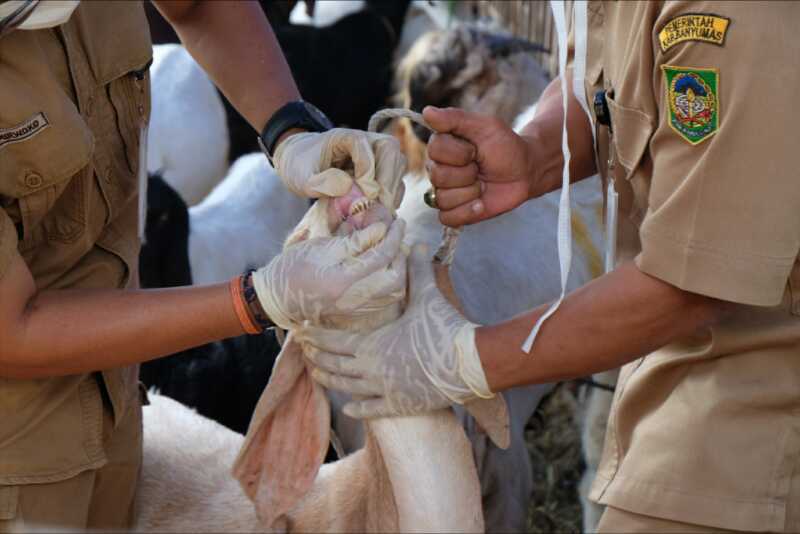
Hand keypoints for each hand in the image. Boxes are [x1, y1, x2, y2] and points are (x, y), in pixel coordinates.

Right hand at [252, 219, 406, 329]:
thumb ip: (354, 241)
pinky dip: (391, 282)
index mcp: (342, 280)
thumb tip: (381, 230)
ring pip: (394, 292)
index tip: (397, 222)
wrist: (277, 298)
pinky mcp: (356, 314)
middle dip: (401, 254)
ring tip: (393, 250)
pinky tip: (385, 267)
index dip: (393, 236)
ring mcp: (356, 310)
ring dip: (399, 269)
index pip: (381, 256)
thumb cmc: (293, 267)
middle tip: (398, 236)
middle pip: (395, 279)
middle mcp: (353, 299)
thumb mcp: (321, 247)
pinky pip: (385, 300)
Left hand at [273, 129, 406, 208]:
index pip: (365, 146)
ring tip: (380, 210)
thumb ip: (320, 183)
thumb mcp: (300, 178)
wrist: (300, 163)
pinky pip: (396, 178)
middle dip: (387, 179)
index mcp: (345, 137)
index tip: (363, 194)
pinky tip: (381, 210)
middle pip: (390, 150)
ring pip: (398, 163)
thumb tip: (349, 186)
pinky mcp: (381, 169)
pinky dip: (393, 194)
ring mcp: (376, 154)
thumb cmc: (300, 167)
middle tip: (379, 206)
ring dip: (392, 188)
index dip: (367, 171)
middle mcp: (365, 140)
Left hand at [297, 245, 492, 418]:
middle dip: (317, 357)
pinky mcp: (399, 405)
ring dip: (330, 381)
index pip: (334, 341)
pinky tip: (348, 408)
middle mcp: (371, 369)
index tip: (301, 332)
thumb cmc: (443, 328)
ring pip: (347, 388)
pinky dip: (357, 409)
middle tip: (303, 352)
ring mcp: (384, 390)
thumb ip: (417, 271)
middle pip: (335, 365)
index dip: (316, 337)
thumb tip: (418, 244)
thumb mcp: (428, 296)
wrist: (467, 363)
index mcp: (372, 343)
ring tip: (317, 375)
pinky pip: (371, 409)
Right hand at [423, 106, 535, 226]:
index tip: (476, 149)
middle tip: (481, 167)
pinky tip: (480, 203)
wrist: (525, 171)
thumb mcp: (485, 126)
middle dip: (467, 173)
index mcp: (442, 146)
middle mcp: (438, 169)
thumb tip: (427, 112)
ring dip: (470, 192)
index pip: (435, 150)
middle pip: (438, 177)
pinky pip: (447, 218)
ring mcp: (445, 192)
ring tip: (483, 184)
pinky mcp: (454, 212)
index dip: (460, 153)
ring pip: (443, 198)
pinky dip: (466, 212)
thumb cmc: (505, 146)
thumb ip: (455, 118)